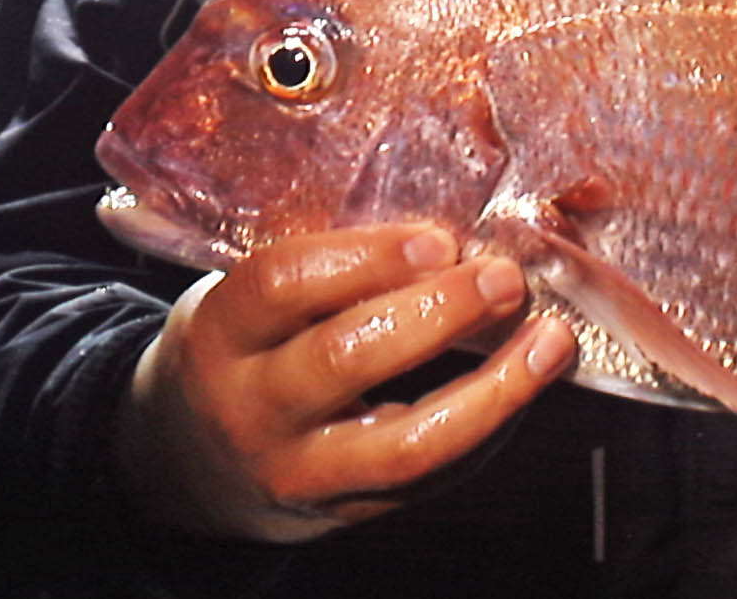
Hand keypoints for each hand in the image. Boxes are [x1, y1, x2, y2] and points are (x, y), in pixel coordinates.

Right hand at [112, 223, 576, 541]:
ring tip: (548, 341)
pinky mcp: (344, 512)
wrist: (188, 463)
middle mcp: (250, 407)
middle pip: (345, 358)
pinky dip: (489, 427)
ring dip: (492, 389)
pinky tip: (525, 384)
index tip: (439, 239)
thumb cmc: (243, 348)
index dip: (367, 257)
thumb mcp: (249, 300)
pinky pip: (429, 477)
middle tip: (504, 278)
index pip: (282, 284)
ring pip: (403, 443)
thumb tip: (452, 224)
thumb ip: (324, 266)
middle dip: (439, 313)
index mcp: (220, 332)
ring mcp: (297, 471)